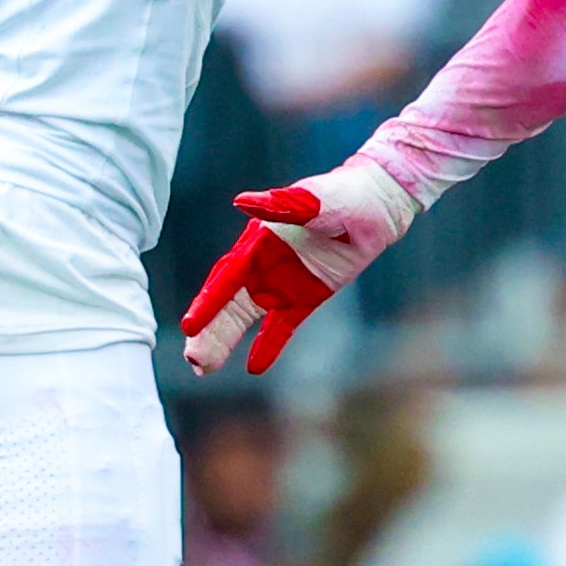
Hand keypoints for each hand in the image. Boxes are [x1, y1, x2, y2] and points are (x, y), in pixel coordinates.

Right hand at [179, 154, 419, 375]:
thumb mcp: (314, 202)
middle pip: (228, 304)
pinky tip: (253, 368)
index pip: (227, 277)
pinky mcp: (302, 299)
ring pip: (245, 319)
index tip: (190, 326)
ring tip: (204, 369)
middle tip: (192, 360)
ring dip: (224, 342)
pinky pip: (280, 327)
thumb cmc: (342, 196)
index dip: (209, 302)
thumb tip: (242, 201)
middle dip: (209, 331)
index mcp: (258, 242)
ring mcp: (280, 284)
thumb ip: (281, 205)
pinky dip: (267, 346)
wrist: (375, 208)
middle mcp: (261, 265)